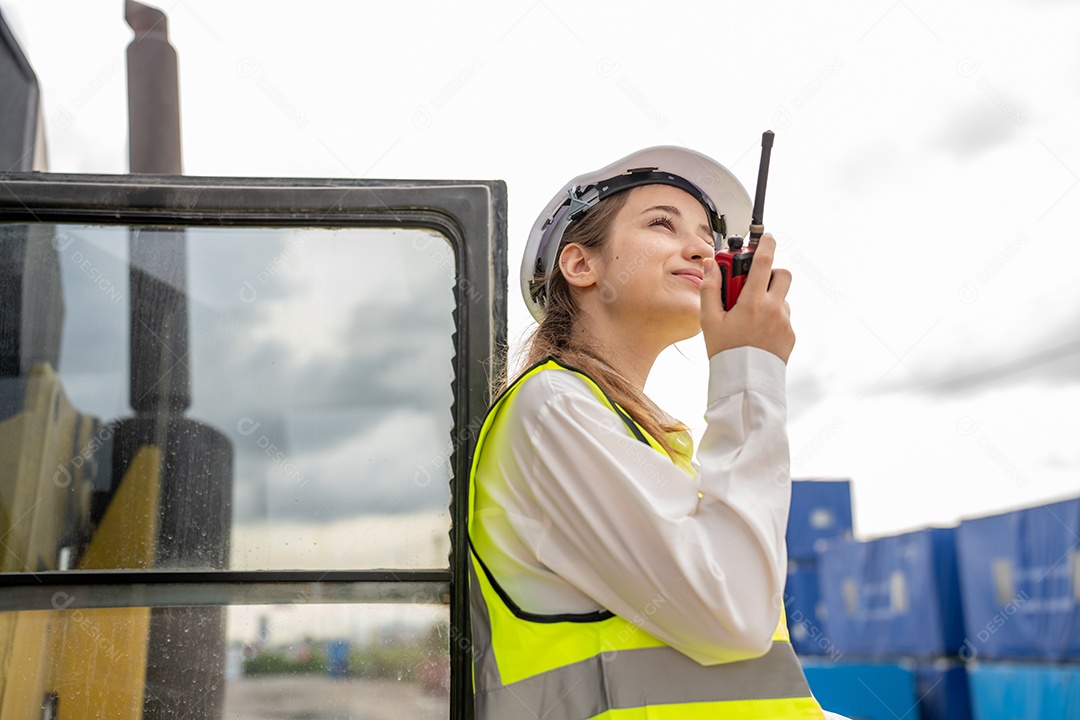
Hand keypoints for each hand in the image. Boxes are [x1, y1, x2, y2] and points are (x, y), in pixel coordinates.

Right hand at [700, 233, 794, 363]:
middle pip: (782, 274)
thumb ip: (710, 288)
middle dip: (770, 272)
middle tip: (753, 282)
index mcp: (753, 302)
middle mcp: (774, 308)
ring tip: (749, 315)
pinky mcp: (790, 335)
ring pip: (782, 297)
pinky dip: (772, 317)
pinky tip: (757, 332)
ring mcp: (785, 322)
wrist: (745, 383)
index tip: (766, 237)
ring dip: (769, 298)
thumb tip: (712, 265)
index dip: (766, 244)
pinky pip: (784, 317)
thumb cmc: (725, 352)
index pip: (764, 261)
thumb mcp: (710, 320)